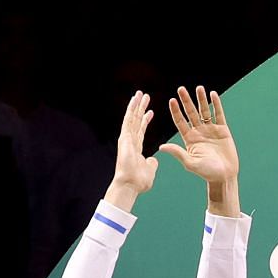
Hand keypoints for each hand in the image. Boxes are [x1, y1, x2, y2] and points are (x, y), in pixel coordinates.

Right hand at [104, 91, 157, 209]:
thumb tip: (153, 160)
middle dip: (140, 108)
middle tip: (145, 96)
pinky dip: (131, 109)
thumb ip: (151, 163)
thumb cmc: (139, 181)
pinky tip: (134, 100)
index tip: (150, 111)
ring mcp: (126, 138)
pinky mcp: (124, 137)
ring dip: (136, 105)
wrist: (130, 184)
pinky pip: (129, 120)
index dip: (145, 120)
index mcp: (136, 147)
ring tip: (140, 93)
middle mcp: (130, 140)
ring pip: (131, 117)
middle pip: (136, 120)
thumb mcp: (149, 169)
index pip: (141, 130)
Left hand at [157, 86, 239, 213]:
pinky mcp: (223, 131)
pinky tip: (213, 95)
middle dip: (186, 101)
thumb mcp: (190, 162)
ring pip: (204, 111)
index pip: (180, 121)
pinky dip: (216, 105)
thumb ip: (177, 152)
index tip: (172, 100)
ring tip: (199, 88)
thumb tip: (161, 147)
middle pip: (191, 113)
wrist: (224, 176)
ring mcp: (211, 130)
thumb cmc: (206, 172)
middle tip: (181, 89)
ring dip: (201, 100)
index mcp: (189, 138)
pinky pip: (219, 115)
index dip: (176, 110)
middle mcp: (199, 132)